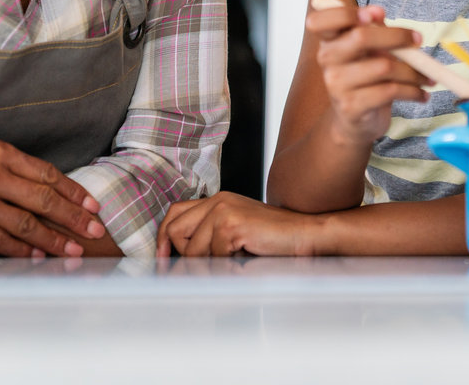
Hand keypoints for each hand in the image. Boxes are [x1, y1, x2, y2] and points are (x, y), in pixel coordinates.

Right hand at [0, 131, 104, 257]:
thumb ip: (3, 162)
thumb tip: (36, 181)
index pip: (47, 173)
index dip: (72, 190)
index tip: (92, 204)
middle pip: (44, 200)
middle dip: (73, 216)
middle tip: (95, 228)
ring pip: (26, 224)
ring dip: (54, 238)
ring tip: (74, 248)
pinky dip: (20, 250)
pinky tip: (37, 256)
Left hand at [157, 192, 318, 256]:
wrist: (306, 234)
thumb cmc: (274, 239)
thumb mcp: (236, 232)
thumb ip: (210, 235)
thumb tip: (178, 259)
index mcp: (218, 200)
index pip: (174, 213)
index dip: (163, 238)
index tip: (164, 259)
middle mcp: (218, 200)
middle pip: (173, 230)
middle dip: (182, 255)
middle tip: (199, 269)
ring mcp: (223, 211)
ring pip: (190, 250)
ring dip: (208, 265)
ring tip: (232, 262)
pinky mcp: (231, 225)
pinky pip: (210, 256)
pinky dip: (224, 266)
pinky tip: (243, 259)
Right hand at [306, 0, 430, 145]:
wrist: (356, 120)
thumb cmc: (366, 78)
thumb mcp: (368, 50)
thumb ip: (373, 30)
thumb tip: (379, 13)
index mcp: (329, 41)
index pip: (319, 21)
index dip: (344, 13)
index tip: (376, 13)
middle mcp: (328, 60)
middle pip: (361, 37)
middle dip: (397, 36)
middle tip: (418, 41)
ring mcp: (337, 85)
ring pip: (383, 67)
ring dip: (413, 72)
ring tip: (427, 77)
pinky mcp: (351, 106)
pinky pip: (390, 91)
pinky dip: (413, 92)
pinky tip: (421, 95)